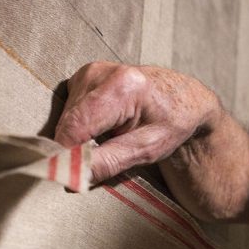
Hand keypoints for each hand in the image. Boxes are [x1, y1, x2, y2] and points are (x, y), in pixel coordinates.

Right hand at [55, 62, 222, 182]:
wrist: (183, 98)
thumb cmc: (171, 124)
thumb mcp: (146, 150)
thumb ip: (107, 163)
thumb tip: (70, 177)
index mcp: (121, 87)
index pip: (74, 129)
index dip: (67, 156)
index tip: (72, 178)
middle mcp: (100, 73)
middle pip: (67, 124)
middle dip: (76, 148)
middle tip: (104, 157)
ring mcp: (90, 71)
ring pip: (65, 119)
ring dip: (80, 137)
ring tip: (112, 137)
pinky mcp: (84, 75)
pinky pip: (69, 111)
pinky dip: (82, 125)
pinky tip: (105, 125)